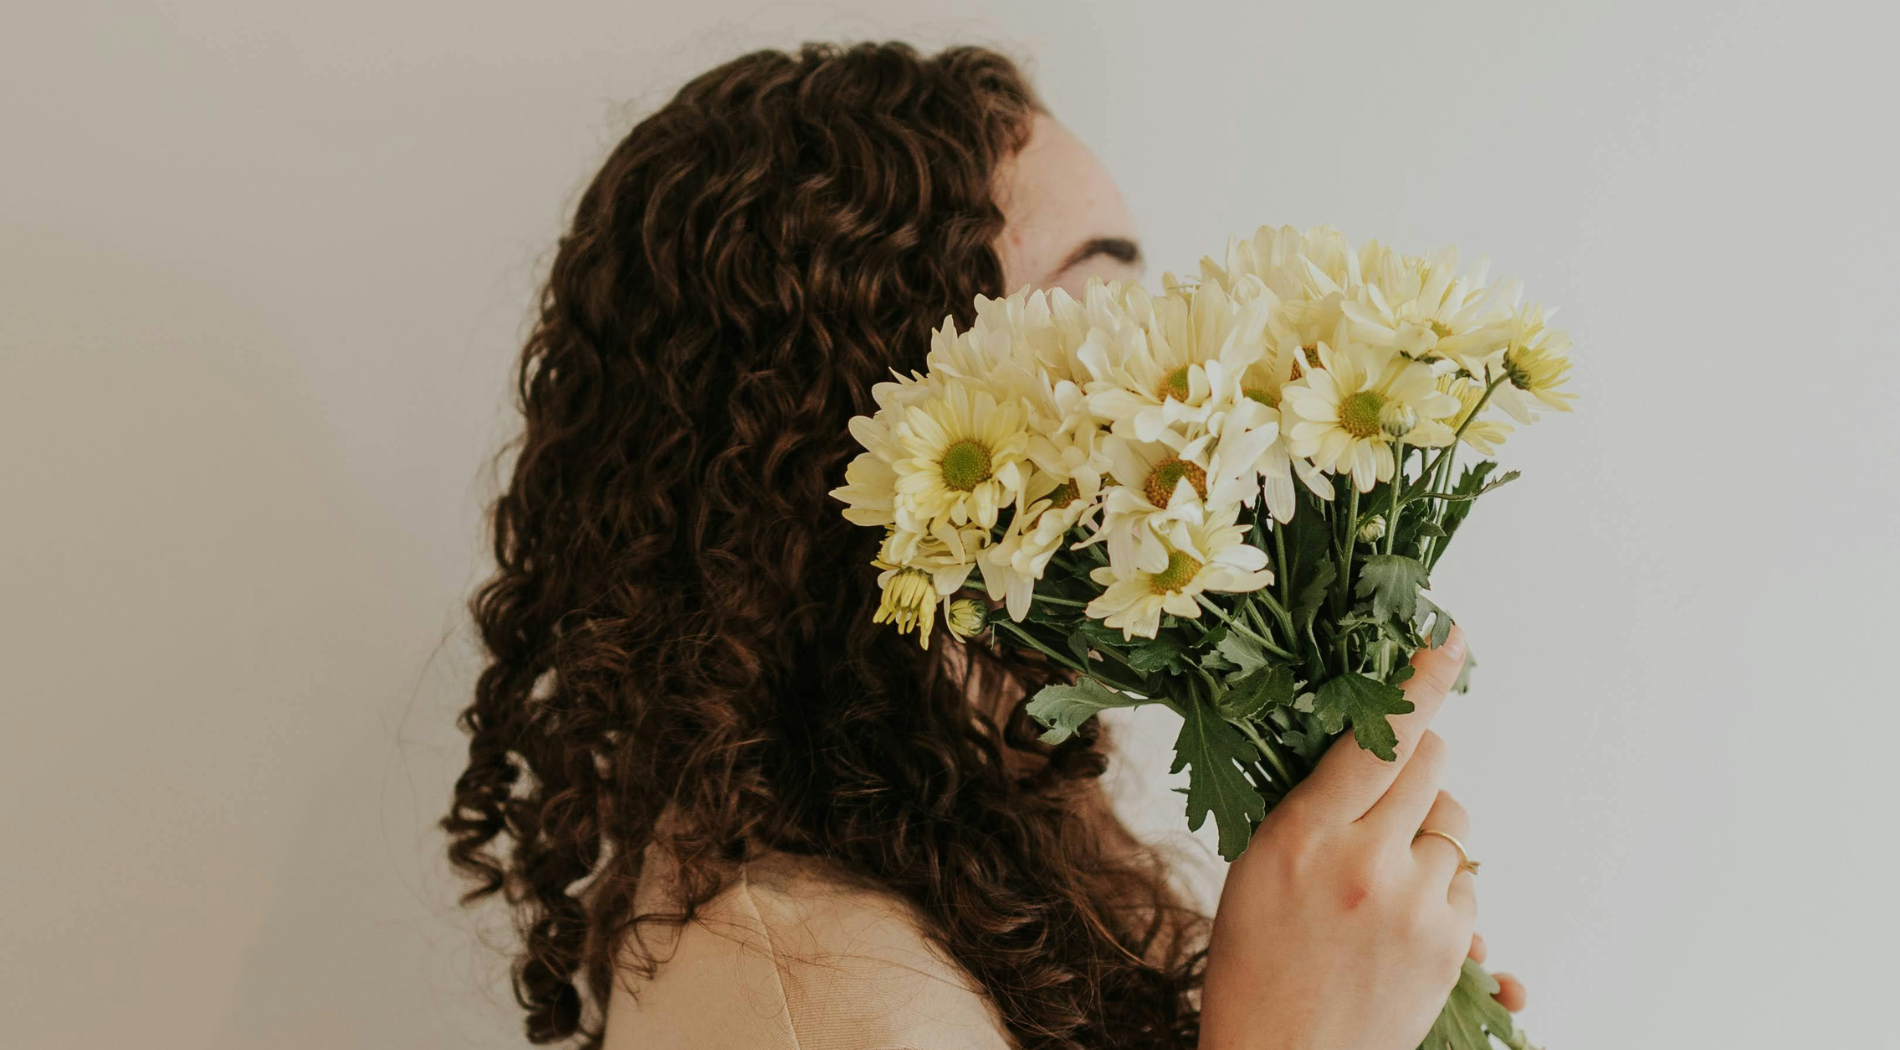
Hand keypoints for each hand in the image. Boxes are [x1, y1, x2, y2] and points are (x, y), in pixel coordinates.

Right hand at [1199, 626, 1518, 1049]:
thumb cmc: (1254, 963)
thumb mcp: (1256, 868)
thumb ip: (1310, 808)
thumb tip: (1364, 752)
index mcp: (1305, 832)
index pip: (1378, 735)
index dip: (1419, 681)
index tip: (1448, 640)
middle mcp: (1367, 860)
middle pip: (1431, 764)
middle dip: (1416, 763)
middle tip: (1387, 792)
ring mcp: (1416, 903)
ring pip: (1454, 826)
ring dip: (1427, 835)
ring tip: (1380, 880)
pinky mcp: (1449, 944)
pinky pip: (1465, 886)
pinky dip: (1439, 893)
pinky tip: (1397, 922)